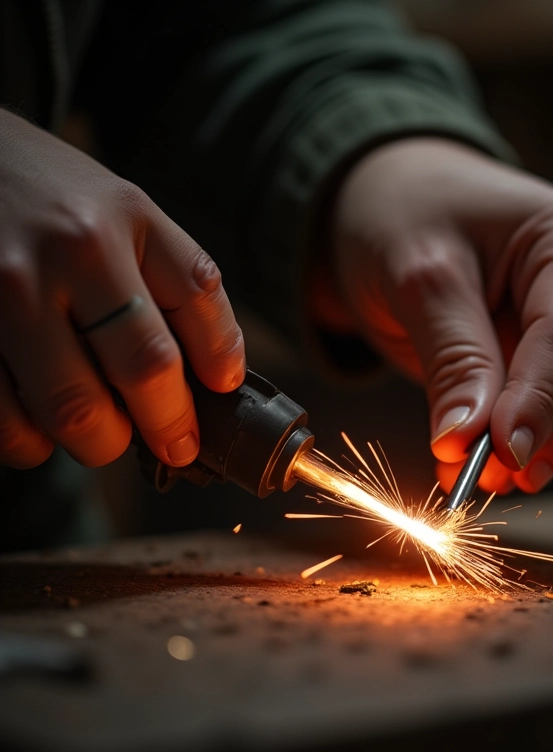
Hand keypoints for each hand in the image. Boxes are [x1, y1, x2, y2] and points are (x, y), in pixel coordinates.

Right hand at [0, 109, 244, 469]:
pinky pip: (3, 418)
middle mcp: (65, 255)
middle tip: (171, 439)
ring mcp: (4, 294)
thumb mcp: (130, 213)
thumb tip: (222, 374)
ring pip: (70, 411)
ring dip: (99, 441)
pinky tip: (40, 421)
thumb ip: (182, 283)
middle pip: (140, 370)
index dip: (212, 373)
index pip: (188, 313)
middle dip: (164, 425)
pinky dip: (30, 441)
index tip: (212, 403)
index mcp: (122, 224)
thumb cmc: (57, 200)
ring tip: (104, 429)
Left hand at [325, 138, 552, 494]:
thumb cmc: (407, 213)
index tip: (501, 455)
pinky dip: (526, 437)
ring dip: (541, 446)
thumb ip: (452, 358)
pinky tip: (489, 463)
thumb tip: (466, 444)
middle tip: (492, 481)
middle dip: (547, 435)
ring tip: (483, 480)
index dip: (538, 404)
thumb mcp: (419, 277)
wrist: (394, 197)